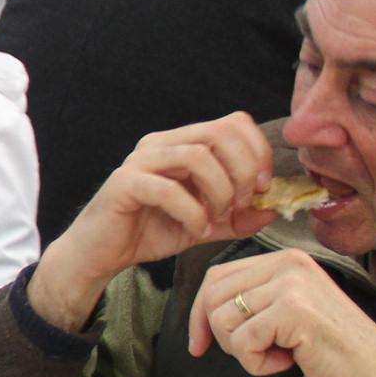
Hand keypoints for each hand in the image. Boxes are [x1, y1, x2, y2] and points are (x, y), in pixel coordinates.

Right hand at [29, 114, 274, 330]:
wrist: (101, 253)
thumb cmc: (149, 232)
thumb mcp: (206, 224)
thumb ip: (238, 216)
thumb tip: (274, 209)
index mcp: (181, 143)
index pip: (233, 123)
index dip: (257, 152)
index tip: (262, 188)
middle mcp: (161, 144)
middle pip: (220, 133)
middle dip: (243, 171)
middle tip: (241, 204)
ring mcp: (140, 161)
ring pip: (197, 156)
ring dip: (219, 191)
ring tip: (216, 218)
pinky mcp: (124, 183)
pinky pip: (169, 189)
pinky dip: (192, 213)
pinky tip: (196, 230)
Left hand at [189, 251, 375, 376]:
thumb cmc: (334, 353)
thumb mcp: (291, 312)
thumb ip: (255, 299)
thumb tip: (199, 308)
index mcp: (287, 260)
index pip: (217, 276)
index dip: (199, 313)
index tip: (200, 345)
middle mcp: (289, 263)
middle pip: (212, 296)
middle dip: (219, 335)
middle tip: (251, 354)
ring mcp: (292, 285)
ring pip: (223, 320)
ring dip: (242, 351)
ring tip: (279, 355)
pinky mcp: (294, 311)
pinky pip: (243, 342)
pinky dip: (257, 364)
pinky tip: (289, 363)